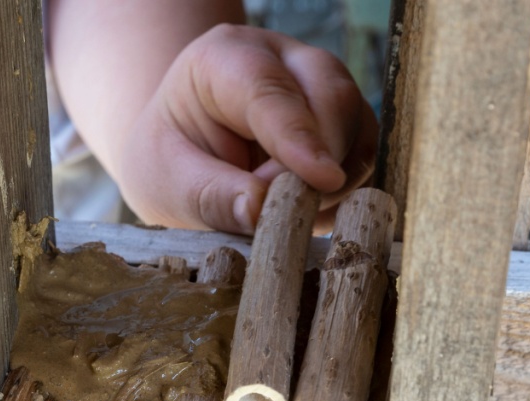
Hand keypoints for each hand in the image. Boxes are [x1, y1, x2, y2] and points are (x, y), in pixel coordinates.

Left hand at [115, 24, 377, 234]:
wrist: (183, 156)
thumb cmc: (169, 160)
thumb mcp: (166, 180)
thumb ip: (208, 196)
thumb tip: (259, 214)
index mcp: (224, 59)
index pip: (271, 90)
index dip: (299, 136)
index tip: (321, 180)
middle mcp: (282, 61)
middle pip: (332, 95)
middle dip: (323, 161)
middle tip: (290, 213)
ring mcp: (318, 88)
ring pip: (358, 127)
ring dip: (336, 182)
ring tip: (287, 213)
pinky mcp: (342, 122)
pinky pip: (363, 155)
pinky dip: (342, 192)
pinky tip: (305, 210)